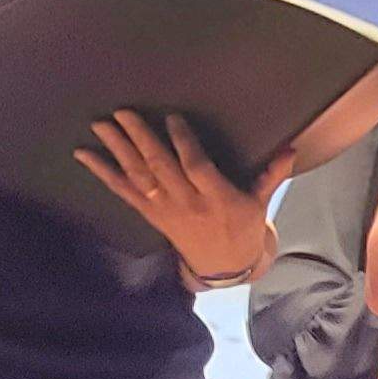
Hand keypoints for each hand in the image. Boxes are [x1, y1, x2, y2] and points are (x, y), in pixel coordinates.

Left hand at [78, 109, 273, 282]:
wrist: (223, 265)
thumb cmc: (244, 227)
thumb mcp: (261, 202)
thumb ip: (271, 173)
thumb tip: (292, 148)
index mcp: (217, 199)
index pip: (197, 167)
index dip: (185, 143)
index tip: (173, 118)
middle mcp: (187, 204)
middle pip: (161, 168)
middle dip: (141, 139)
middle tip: (124, 113)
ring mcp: (164, 209)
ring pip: (138, 176)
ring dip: (118, 149)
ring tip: (101, 125)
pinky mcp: (150, 213)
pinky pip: (122, 191)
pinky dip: (102, 172)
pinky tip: (85, 154)